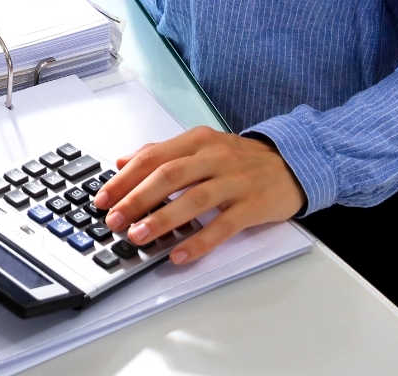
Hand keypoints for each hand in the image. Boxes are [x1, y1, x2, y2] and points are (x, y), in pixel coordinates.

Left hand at [93, 127, 305, 264]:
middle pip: (168, 176)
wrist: (294, 163)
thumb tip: (123, 162)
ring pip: (193, 199)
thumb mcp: (202, 146)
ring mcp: (235, 181)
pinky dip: (199, 242)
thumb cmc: (242, 159)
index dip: (124, 178)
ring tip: (138, 236)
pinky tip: (180, 255)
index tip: (102, 198)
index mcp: (198, 141)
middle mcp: (215, 157)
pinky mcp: (253, 205)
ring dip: (162, 220)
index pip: (153, 157)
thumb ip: (163, 153)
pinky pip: (223, 226)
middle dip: (136, 199)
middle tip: (114, 219)